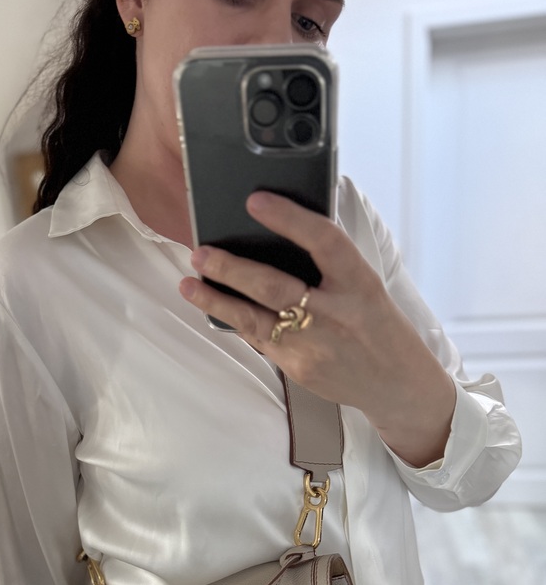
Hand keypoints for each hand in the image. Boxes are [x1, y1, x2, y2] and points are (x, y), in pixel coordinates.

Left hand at [179, 191, 455, 467]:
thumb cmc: (377, 324)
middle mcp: (336, 313)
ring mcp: (314, 345)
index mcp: (358, 282)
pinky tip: (214, 306)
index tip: (255, 200)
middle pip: (275, 287)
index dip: (289, 218)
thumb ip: (327, 265)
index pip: (323, 241)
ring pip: (255, 320)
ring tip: (189, 283)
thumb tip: (276, 235)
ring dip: (217, 300)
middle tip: (200, 252)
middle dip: (232, 268)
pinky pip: (259, 339)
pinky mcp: (298, 368)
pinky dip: (235, 321)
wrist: (397, 384)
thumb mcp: (364, 286)